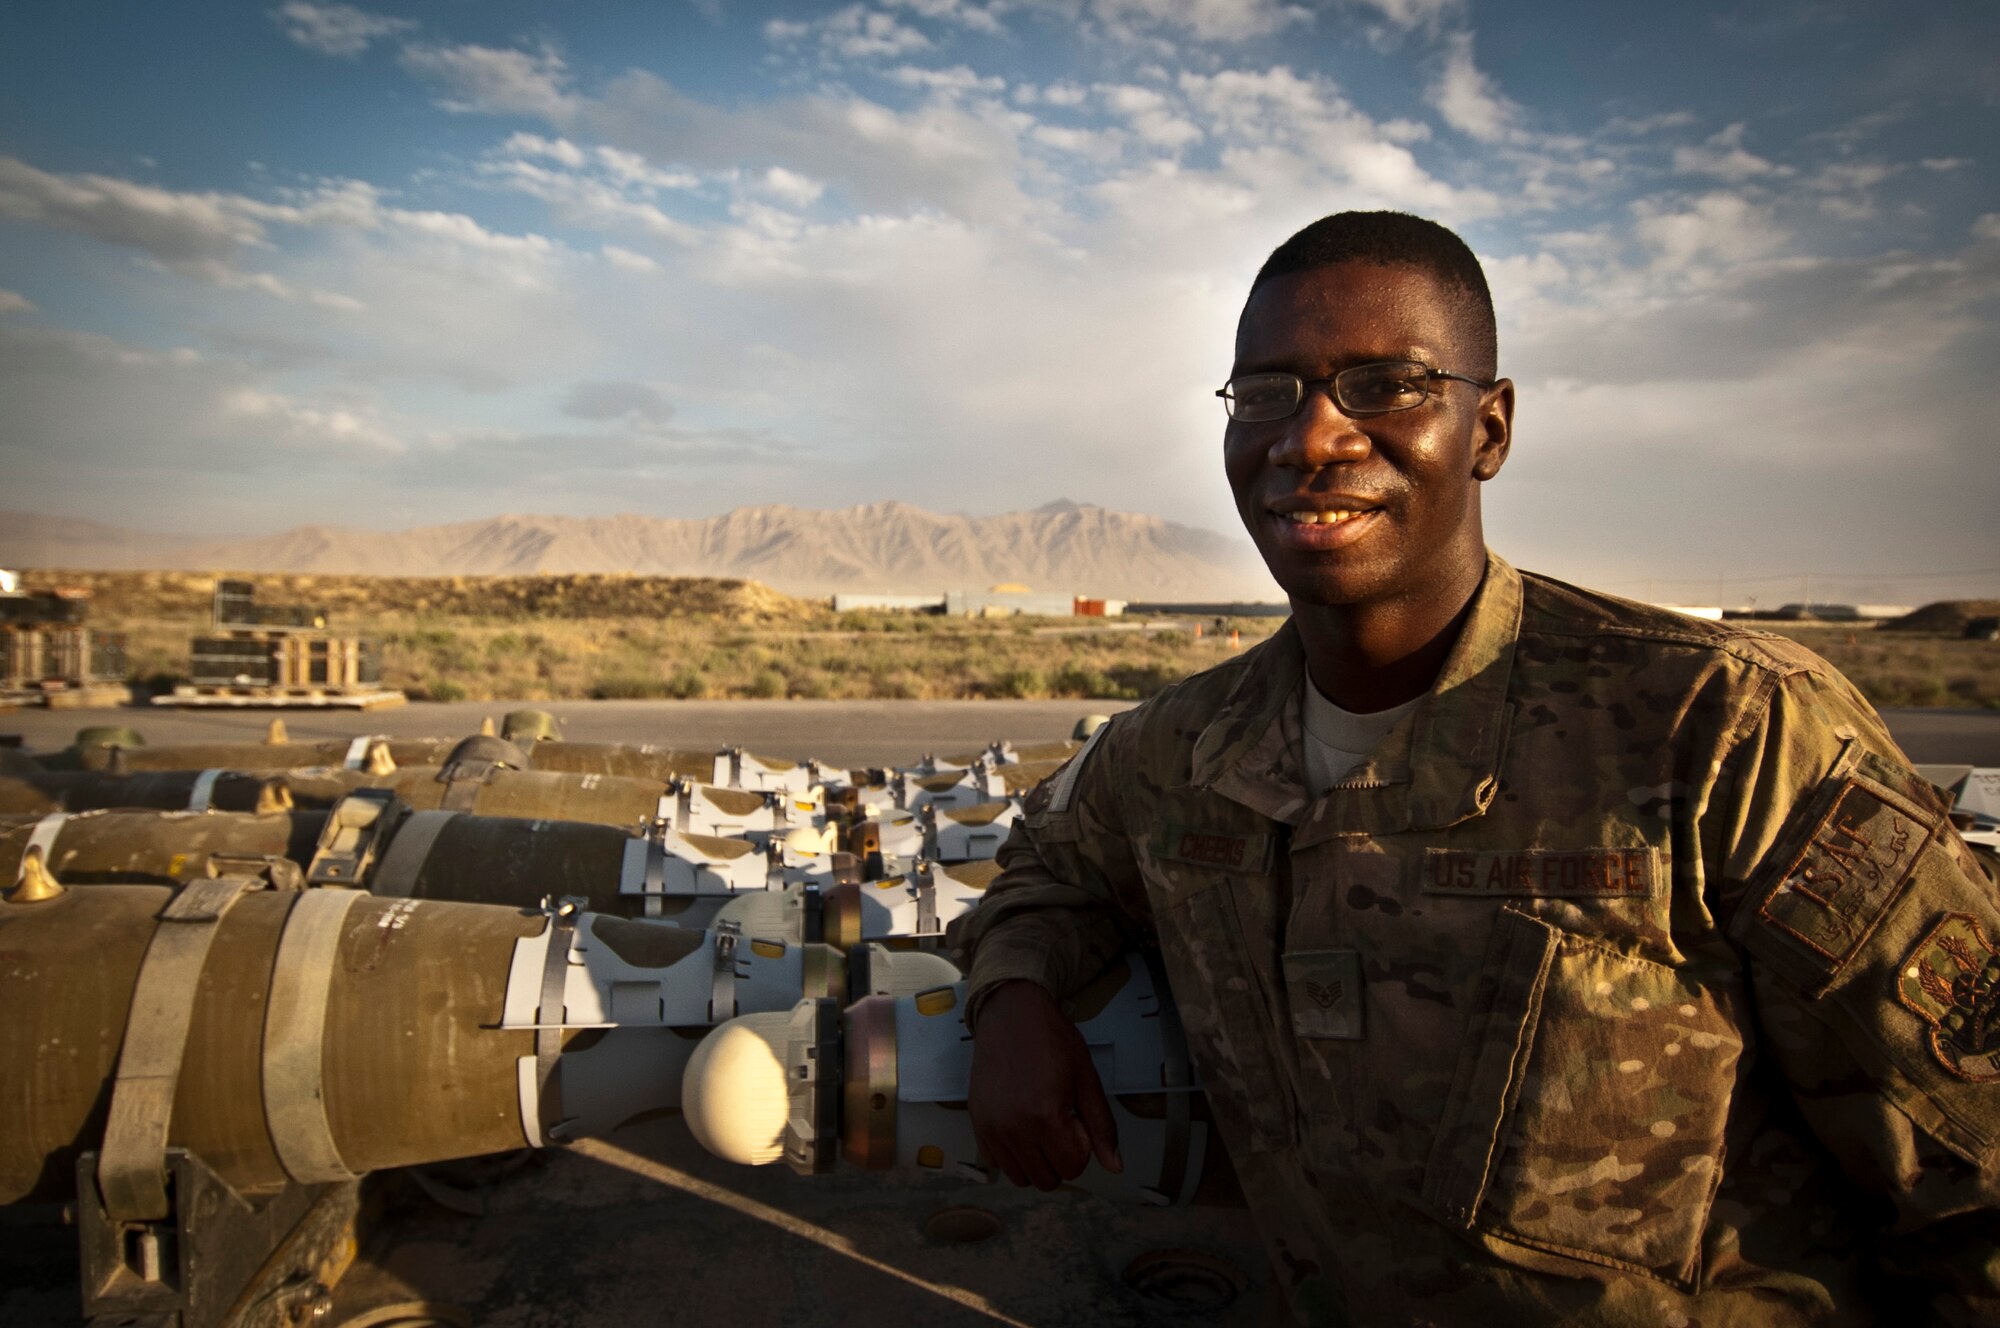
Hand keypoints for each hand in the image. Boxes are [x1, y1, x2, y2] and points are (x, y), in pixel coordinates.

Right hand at [968, 979, 1122, 1189]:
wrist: (1011, 1013)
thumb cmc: (1051, 1040)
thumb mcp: (1086, 1079)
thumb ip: (1102, 1126)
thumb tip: (1115, 1165)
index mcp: (1045, 1117)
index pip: (1072, 1168)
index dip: (1081, 1147)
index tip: (1076, 1120)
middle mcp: (1013, 1129)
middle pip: (1047, 1179)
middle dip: (1061, 1158)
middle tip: (1060, 1123)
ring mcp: (991, 1128)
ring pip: (1021, 1177)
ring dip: (1036, 1160)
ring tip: (1040, 1125)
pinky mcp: (977, 1123)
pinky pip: (996, 1162)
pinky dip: (1011, 1155)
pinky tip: (1020, 1127)